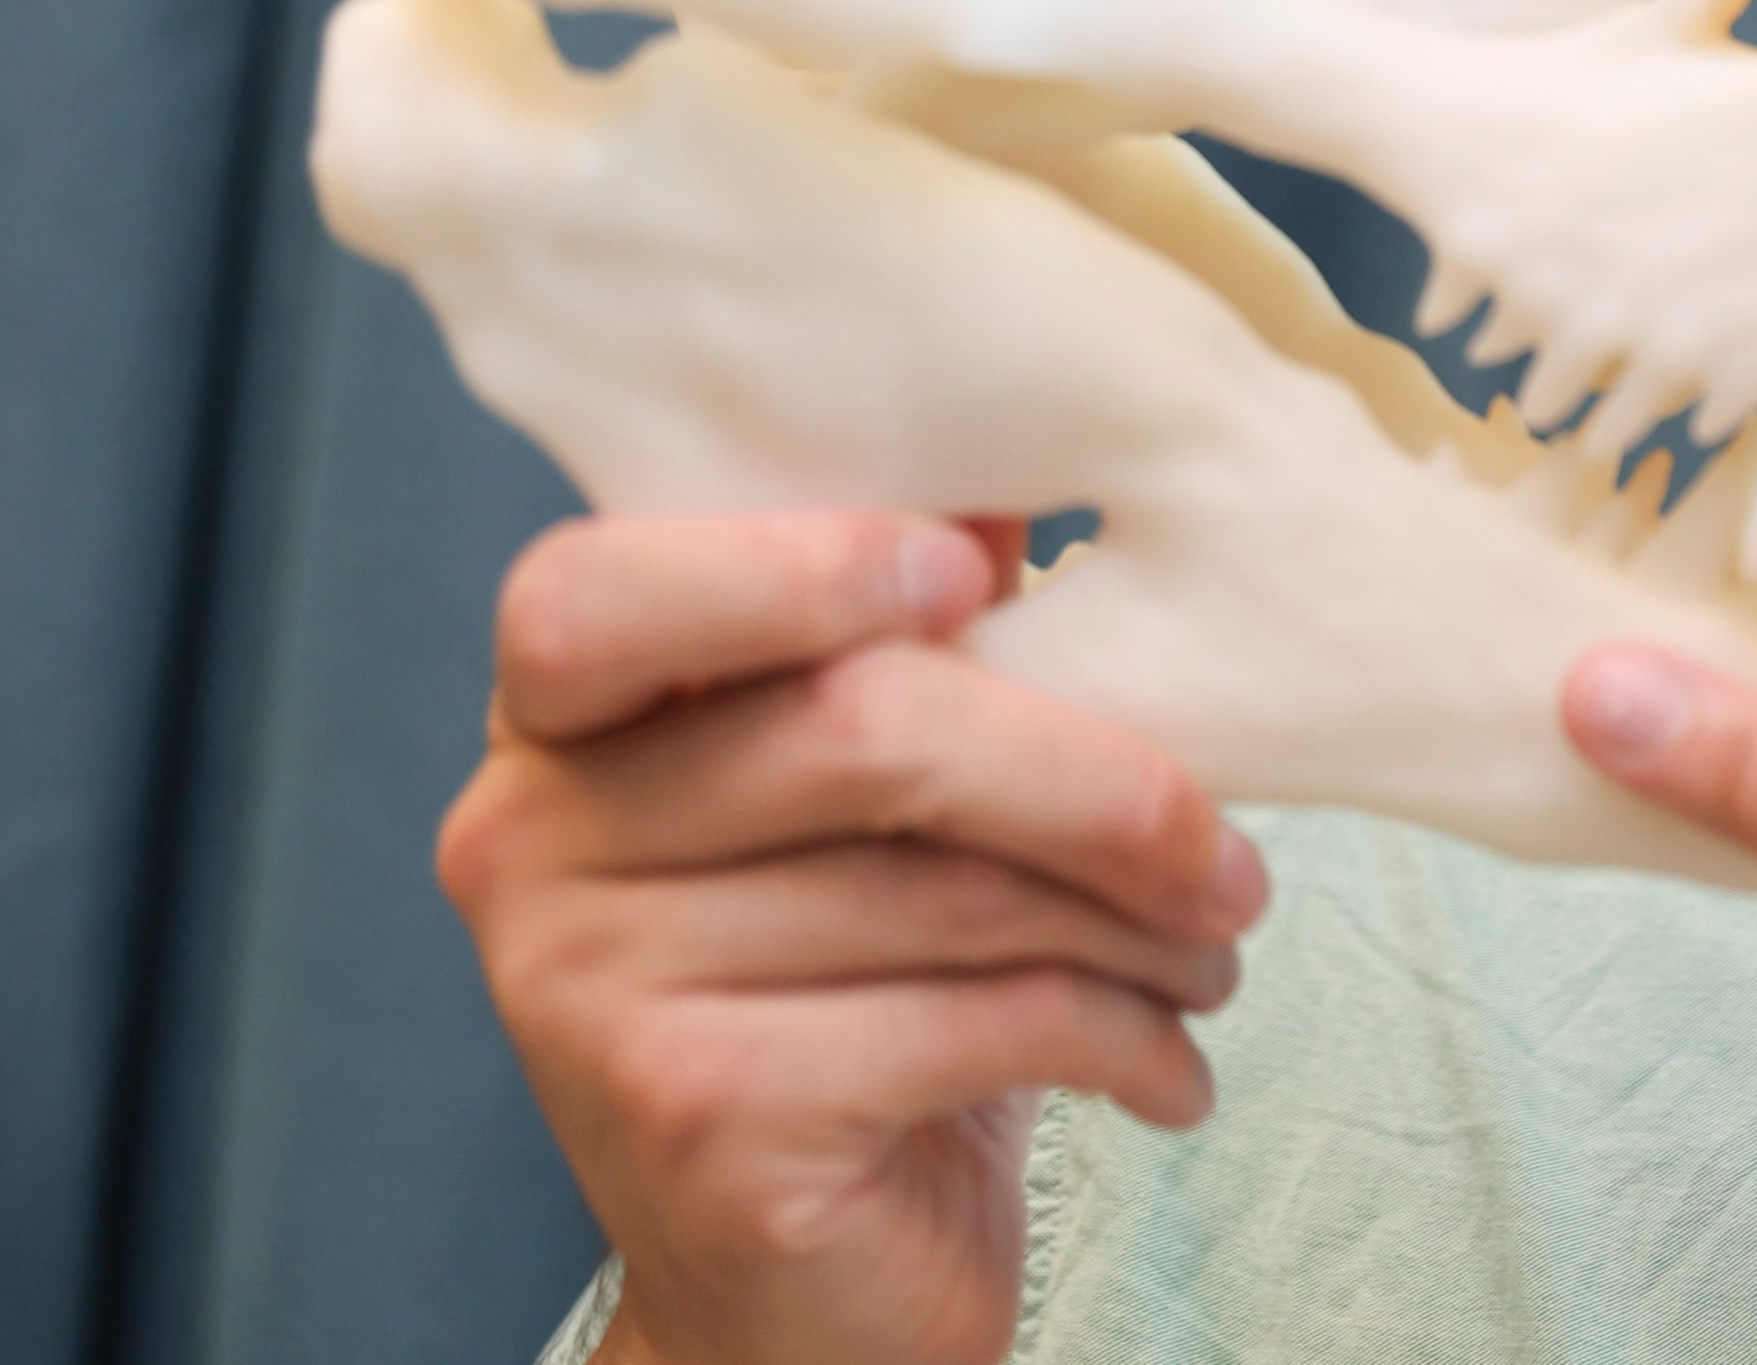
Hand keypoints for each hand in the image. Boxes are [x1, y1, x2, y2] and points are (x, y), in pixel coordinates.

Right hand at [435, 509, 1266, 1364]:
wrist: (805, 1302)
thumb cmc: (864, 1002)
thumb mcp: (871, 814)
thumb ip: (905, 645)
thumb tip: (1020, 473)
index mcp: (559, 732)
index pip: (594, 596)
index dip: (793, 563)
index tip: (975, 568)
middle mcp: (532, 848)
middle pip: (857, 730)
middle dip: (1098, 778)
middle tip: (1224, 850)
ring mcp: (593, 994)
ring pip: (947, 886)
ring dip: (1140, 924)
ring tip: (1214, 951)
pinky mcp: (701, 1121)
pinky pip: (979, 1018)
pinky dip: (1125, 1034)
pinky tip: (1170, 1062)